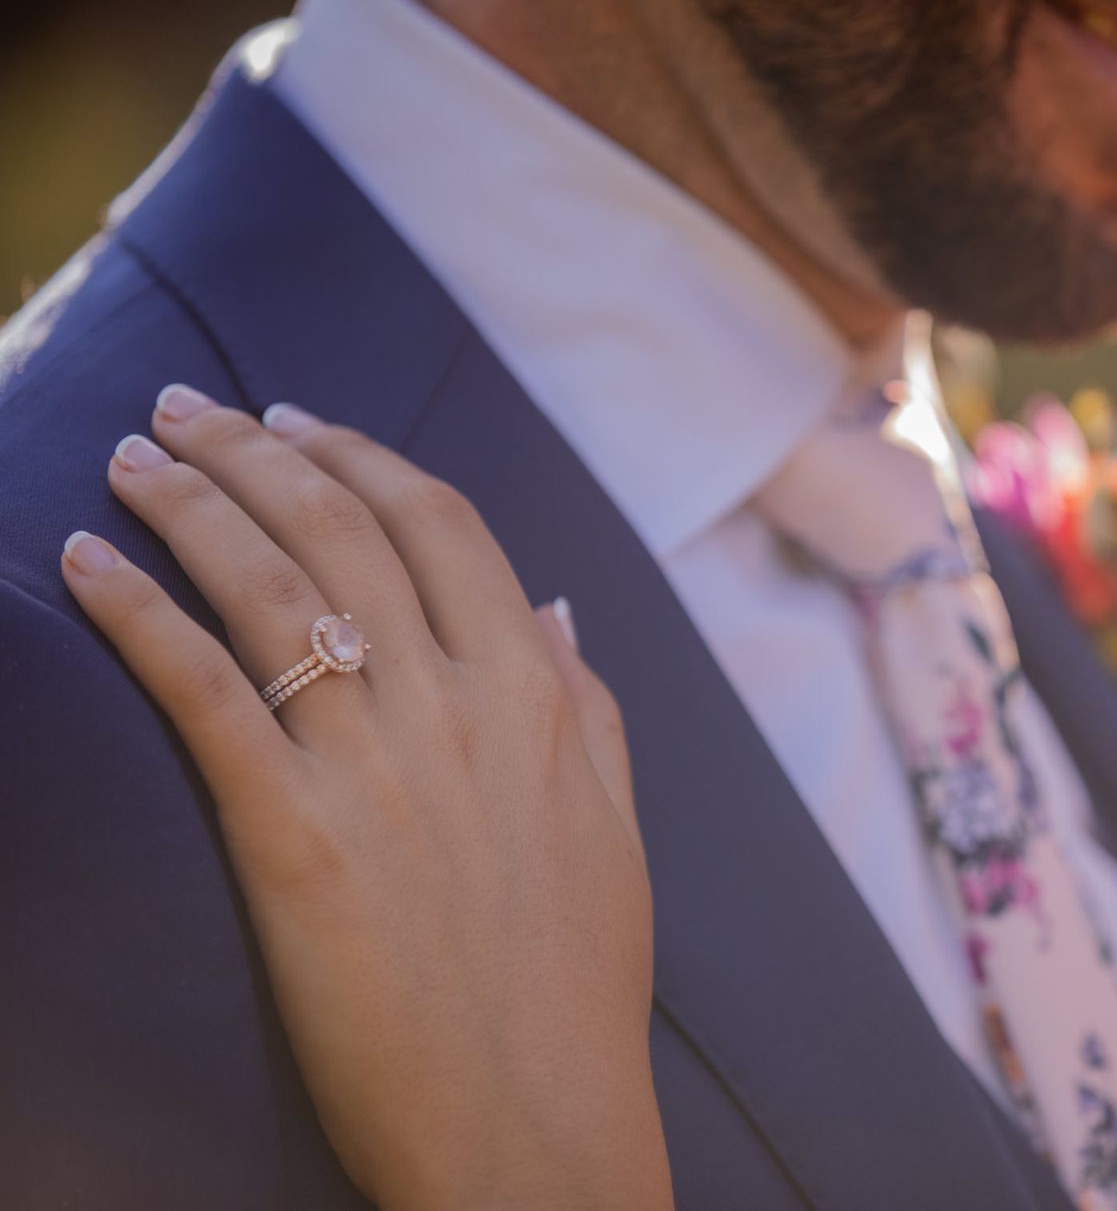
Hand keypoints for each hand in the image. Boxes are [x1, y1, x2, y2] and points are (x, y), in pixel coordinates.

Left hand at [59, 385, 670, 1210]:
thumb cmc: (576, 983)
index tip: (297, 421)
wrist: (534, 1123)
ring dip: (188, 503)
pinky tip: (86, 564)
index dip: (358, 455)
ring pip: (267, 586)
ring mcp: (374, 768)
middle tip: (188, 409)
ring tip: (133, 456)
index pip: (441, 523)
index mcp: (539, 693)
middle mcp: (458, 706)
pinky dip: (136, 613)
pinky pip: (201, 692)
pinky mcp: (291, 840)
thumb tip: (551, 602)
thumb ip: (586, 701)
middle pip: (341, 529)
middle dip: (255, 449)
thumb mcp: (614, 824)